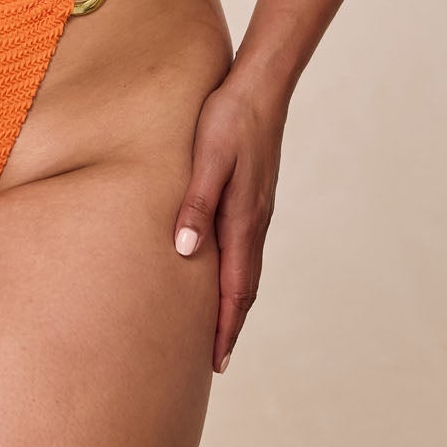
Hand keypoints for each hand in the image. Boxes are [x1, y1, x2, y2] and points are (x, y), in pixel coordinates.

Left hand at [172, 68, 287, 374]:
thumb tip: (186, 253)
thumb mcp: (208, 158)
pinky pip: (245, 247)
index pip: (235, 287)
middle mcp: (254, 220)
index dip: (224, 325)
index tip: (215, 361)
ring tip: (219, 327)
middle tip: (216, 360)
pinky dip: (237, 273)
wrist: (261, 85)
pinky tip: (223, 272)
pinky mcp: (253, 195)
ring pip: (247, 268)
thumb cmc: (228, 117)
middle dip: (230, 324)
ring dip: (234, 302)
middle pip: (246, 286)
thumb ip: (197, 204)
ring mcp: (257, 208)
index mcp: (243, 218)